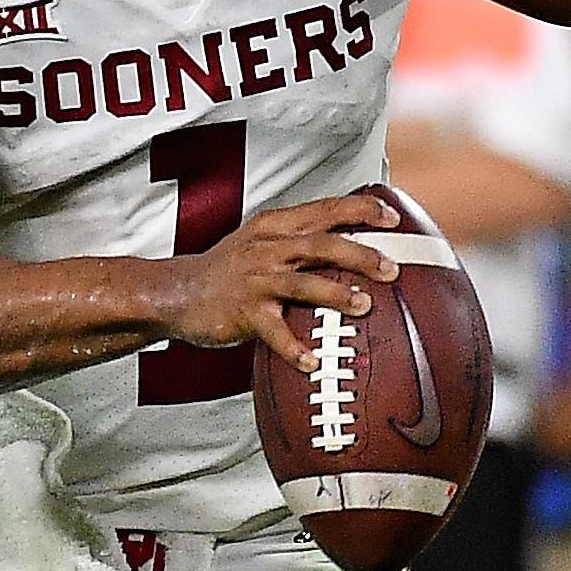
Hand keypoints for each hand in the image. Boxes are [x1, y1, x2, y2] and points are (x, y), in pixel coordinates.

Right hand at [155, 195, 400, 371]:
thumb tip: (354, 241)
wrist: (177, 291)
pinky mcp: (243, 313)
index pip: (325, 209)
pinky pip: (274, 332)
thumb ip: (302, 237)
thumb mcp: (263, 240)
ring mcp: (255, 280)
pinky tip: (313, 361)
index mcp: (276, 225)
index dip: (361, 211)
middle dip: (360, 254)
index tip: (392, 218)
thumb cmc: (230, 268)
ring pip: (302, 283)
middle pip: (321, 244)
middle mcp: (267, 248)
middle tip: (392, 268)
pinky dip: (294, 347)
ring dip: (336, 294)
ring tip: (364, 305)